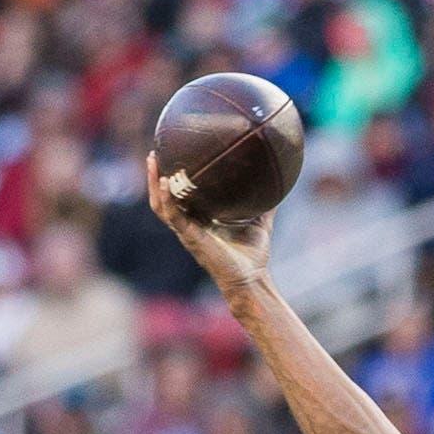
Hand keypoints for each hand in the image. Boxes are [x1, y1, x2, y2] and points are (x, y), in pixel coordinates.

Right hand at [146, 151, 273, 292]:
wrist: (251, 280)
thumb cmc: (253, 256)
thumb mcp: (261, 222)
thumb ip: (267, 204)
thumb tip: (281, 182)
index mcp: (201, 220)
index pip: (182, 196)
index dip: (174, 178)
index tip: (172, 155)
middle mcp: (190, 224)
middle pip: (164, 198)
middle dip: (155, 176)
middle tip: (153, 154)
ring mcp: (187, 231)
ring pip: (161, 205)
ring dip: (154, 184)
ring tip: (152, 161)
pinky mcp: (190, 237)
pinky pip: (173, 215)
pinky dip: (167, 199)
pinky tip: (165, 182)